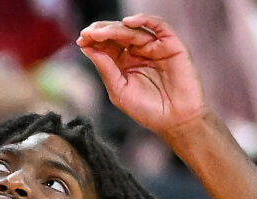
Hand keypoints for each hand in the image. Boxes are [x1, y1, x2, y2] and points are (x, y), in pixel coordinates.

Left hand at [77, 15, 207, 136]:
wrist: (175, 121)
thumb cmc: (147, 110)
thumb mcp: (119, 92)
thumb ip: (106, 70)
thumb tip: (87, 48)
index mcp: (124, 64)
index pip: (107, 46)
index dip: (94, 41)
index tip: (81, 39)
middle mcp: (138, 52)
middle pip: (118, 34)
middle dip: (102, 32)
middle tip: (88, 33)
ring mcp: (154, 47)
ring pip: (133, 30)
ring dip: (116, 28)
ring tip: (101, 32)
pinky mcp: (171, 44)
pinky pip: (158, 25)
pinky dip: (144, 20)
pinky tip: (128, 22)